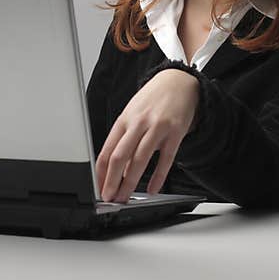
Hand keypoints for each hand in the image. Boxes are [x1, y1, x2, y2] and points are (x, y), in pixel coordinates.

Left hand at [95, 69, 199, 201]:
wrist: (179, 81)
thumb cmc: (153, 99)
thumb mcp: (133, 113)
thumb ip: (125, 138)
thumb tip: (117, 168)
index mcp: (124, 119)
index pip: (106, 151)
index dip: (101, 174)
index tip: (99, 188)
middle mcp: (139, 123)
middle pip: (120, 156)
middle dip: (112, 181)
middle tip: (110, 198)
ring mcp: (157, 127)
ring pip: (140, 159)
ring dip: (130, 182)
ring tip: (125, 197)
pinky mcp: (175, 132)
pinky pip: (166, 159)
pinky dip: (158, 177)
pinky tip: (152, 190)